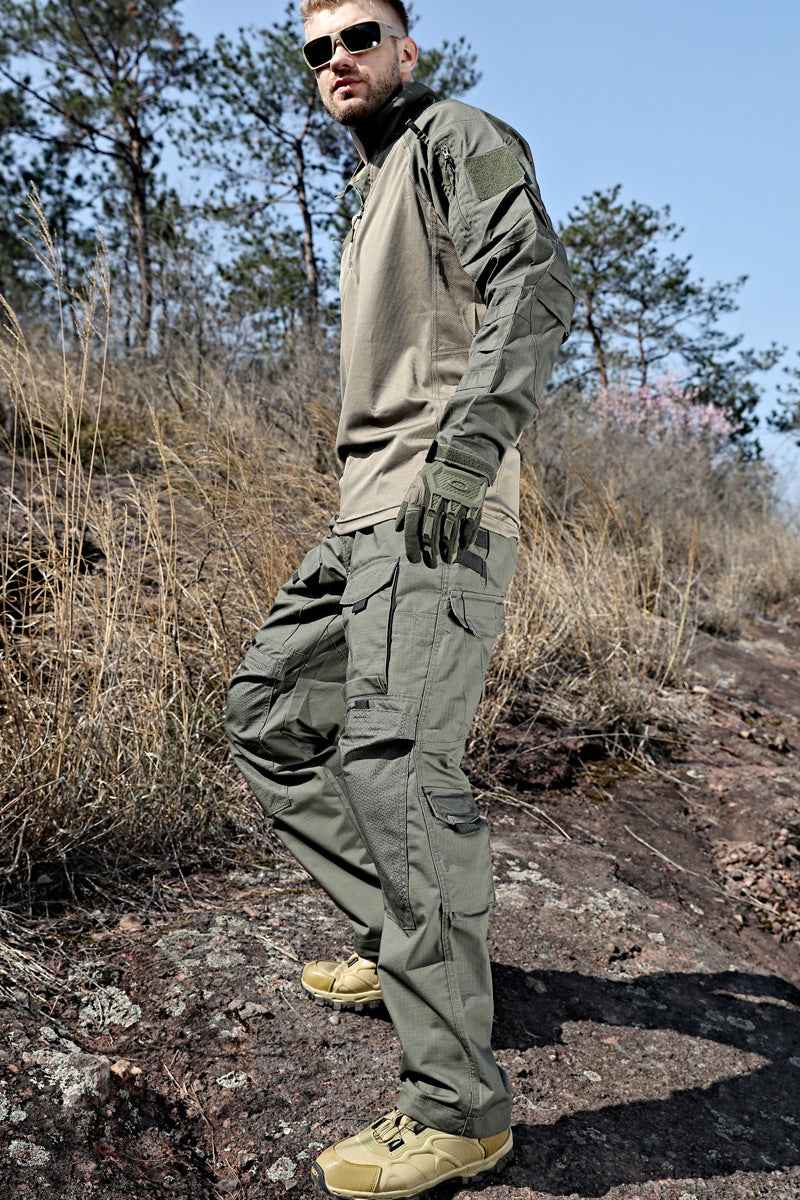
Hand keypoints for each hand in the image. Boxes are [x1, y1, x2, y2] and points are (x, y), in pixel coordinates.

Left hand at [395, 443, 491, 567]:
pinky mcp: (472, 505)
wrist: (463, 458)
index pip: (412, 529)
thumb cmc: (436, 475)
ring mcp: (456, 504)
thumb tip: (397, 528)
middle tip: (432, 565)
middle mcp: (437, 503)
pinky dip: (466, 539)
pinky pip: (469, 527)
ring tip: (448, 560)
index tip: (415, 560)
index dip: (413, 548)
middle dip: (431, 554)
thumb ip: (406, 507)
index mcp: (420, 499)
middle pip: (431, 536)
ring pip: (450, 535)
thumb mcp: (416, 485)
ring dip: (448, 551)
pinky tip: (464, 547)